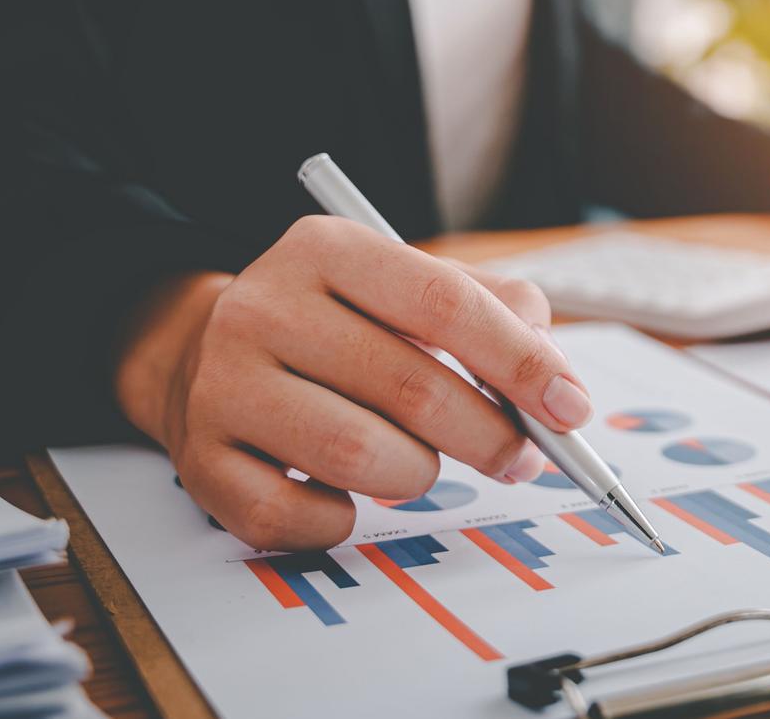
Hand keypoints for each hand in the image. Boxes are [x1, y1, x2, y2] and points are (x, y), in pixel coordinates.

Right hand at [113, 216, 578, 551]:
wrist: (199, 353)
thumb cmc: (338, 326)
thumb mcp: (410, 286)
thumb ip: (498, 314)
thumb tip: (557, 383)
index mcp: (327, 249)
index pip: (444, 302)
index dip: (520, 362)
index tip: (570, 408)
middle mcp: (263, 307)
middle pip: (412, 388)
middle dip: (489, 436)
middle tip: (519, 457)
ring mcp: (222, 385)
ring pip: (360, 457)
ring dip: (416, 476)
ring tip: (417, 463)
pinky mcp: (200, 461)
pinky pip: (298, 517)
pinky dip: (340, 520)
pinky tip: (345, 492)